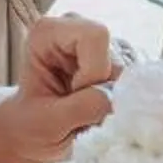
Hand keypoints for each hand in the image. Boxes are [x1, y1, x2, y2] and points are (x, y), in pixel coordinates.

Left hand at [0, 19, 120, 162]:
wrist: (30, 134)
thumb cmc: (30, 125)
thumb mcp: (49, 122)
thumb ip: (81, 108)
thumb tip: (115, 98)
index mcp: (48, 32)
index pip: (95, 36)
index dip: (93, 70)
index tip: (73, 95)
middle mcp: (76, 28)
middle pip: (115, 54)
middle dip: (104, 88)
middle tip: (81, 110)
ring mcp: (98, 44)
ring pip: (127, 70)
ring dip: (111, 97)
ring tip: (85, 111)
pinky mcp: (113, 61)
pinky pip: (132, 81)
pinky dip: (118, 100)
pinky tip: (95, 107)